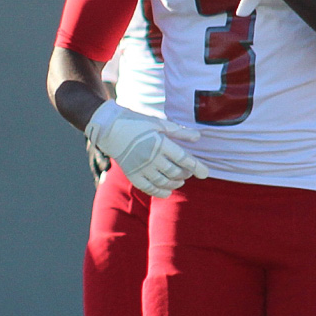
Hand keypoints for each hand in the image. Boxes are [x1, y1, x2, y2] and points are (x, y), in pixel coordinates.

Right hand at [85, 100, 207, 197]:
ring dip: (175, 183)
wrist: (110, 128)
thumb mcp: (159, 123)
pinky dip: (161, 192)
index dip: (197, 167)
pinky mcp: (132, 174)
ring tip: (180, 180)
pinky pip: (149, 188)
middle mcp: (151, 156)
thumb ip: (179, 132)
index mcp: (159, 142)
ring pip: (164, 182)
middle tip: (188, 172)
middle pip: (175, 172)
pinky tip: (168, 191)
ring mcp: (141, 167)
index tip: (205, 173)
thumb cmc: (137, 123)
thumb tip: (199, 137)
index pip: (183, 158)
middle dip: (186, 174)